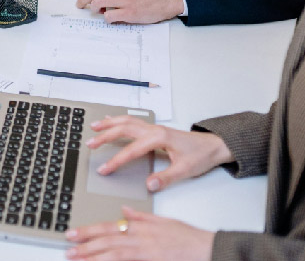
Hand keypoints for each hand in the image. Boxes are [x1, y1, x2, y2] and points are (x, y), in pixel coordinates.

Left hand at [65, 206, 214, 260]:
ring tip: (76, 259)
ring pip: (112, 254)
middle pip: (106, 241)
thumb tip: (124, 210)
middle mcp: (139, 238)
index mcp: (140, 227)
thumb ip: (141, 217)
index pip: (108, 227)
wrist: (207, 248)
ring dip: (92, 256)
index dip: (88, 231)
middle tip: (67, 248)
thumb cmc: (188, 237)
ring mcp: (144, 252)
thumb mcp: (162, 220)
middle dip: (84, 245)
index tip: (73, 234)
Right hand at [86, 115, 232, 192]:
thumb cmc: (201, 156)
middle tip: (90, 144)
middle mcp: (154, 130)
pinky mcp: (155, 129)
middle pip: (123, 129)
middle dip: (105, 137)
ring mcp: (154, 128)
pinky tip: (110, 120)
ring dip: (109, 124)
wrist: (214, 145)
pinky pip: (132, 121)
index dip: (116, 160)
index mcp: (159, 138)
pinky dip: (119, 120)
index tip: (104, 169)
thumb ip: (166, 177)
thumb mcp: (185, 170)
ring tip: (94, 127)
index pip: (132, 150)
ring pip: (126, 121)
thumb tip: (149, 184)